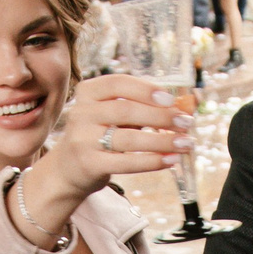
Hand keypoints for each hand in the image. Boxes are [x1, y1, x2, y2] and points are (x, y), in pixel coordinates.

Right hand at [21, 75, 188, 243]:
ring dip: (162, 141)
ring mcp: (83, 140)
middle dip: (160, 116)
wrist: (67, 170)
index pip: (117, 84)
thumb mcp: (108, 114)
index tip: (171, 98)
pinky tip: (170, 160)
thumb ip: (136, 106)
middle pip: (125, 110)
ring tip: (185, 143)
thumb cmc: (98, 136)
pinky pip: (126, 162)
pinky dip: (152, 161)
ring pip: (128, 138)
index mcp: (88, 93)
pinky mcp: (89, 164)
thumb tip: (179, 107)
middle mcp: (81, 113)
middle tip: (186, 122)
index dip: (145, 89)